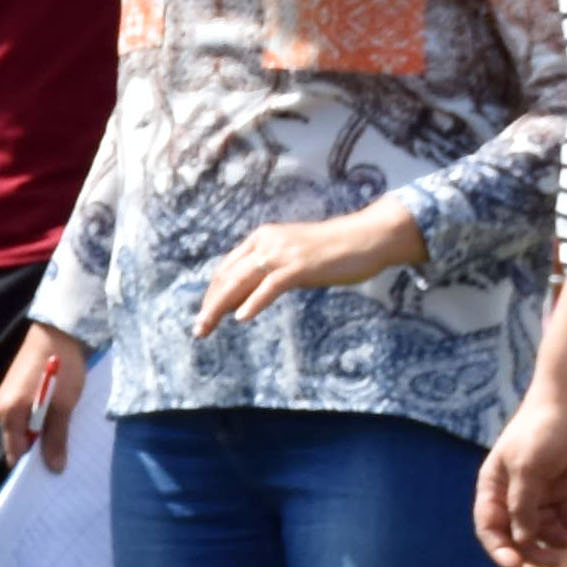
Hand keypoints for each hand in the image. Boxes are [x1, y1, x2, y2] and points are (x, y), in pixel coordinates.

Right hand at [0, 323, 86, 469]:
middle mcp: (1, 407)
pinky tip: (56, 420)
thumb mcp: (63, 407)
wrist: (57, 332)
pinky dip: (39, 421)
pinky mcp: (16, 389)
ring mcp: (7, 397)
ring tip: (62, 439)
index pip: (14, 451)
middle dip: (36, 451)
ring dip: (40, 435)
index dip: (31, 464)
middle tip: (62, 458)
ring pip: (22, 427)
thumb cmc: (60, 369)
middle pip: (16, 440)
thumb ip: (56, 438)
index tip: (52, 473)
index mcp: (8, 413)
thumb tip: (54, 468)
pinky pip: (24, 415)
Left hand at [189, 204, 411, 330]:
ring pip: (240, 282)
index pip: (227, 268)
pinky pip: (270, 286)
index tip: (205, 313)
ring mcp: (283, 253)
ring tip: (207, 328)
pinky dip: (254, 302)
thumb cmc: (334, 250)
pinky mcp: (300, 265)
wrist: (368, 236)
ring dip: (220, 307)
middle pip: (227, 276)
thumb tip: (247, 297)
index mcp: (261, 238)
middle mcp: (266, 242)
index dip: (212, 292)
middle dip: (210, 304)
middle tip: (198, 329)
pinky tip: (241, 318)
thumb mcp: (293, 258)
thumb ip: (271, 272)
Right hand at [477, 382, 566, 566]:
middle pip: (519, 534)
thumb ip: (523, 506)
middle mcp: (514, 494)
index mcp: (494, 486)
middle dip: (534, 550)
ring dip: (559, 539)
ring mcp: (541, 493)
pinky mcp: (565, 491)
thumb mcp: (527, 468)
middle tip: (551, 563)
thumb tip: (523, 540)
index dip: (500, 549)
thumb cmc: (540, 430)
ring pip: (546, 530)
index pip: (490, 526)